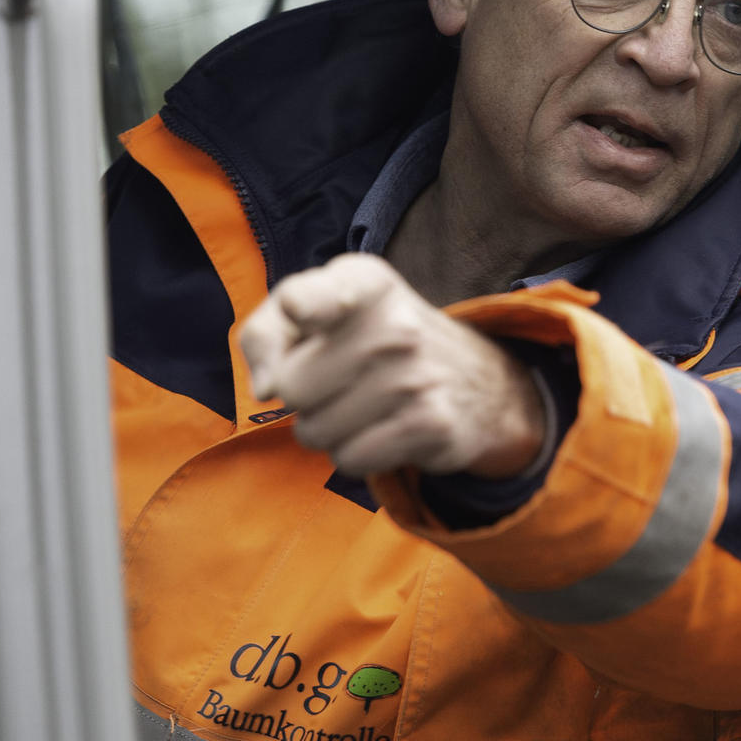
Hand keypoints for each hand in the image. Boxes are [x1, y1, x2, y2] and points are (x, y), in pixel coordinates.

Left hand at [238, 254, 545, 478]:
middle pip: (290, 387)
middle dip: (302, 396)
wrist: (477, 378)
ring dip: (327, 429)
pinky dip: (356, 454)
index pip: (308, 296)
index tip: (299, 311)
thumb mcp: (321, 312)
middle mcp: (394, 322)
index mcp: (365, 281)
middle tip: (338, 380)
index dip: (299, 307)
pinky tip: (383, 429)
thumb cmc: (372, 341)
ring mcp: (415, 375)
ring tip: (363, 404)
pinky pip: (348, 460)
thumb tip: (263, 388)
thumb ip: (267, 334)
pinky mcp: (430, 424)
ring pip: (314, 432)